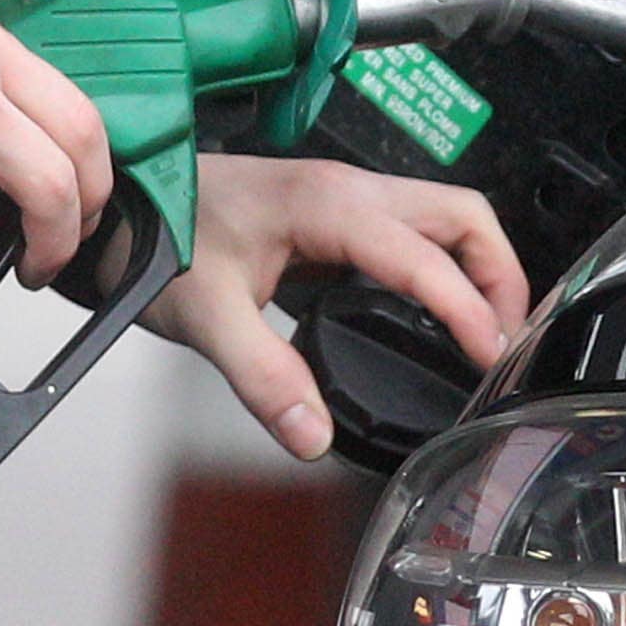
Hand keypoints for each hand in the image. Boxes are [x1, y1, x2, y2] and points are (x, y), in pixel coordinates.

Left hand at [145, 155, 530, 460]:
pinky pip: (413, 231)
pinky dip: (443, 269)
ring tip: (485, 333)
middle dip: (499, 277)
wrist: (119, 209)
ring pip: (444, 217)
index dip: (467, 309)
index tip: (490, 358)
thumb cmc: (156, 239)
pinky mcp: (333, 214)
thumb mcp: (206, 317)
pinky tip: (432, 316)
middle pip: (462, 217)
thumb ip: (264, 378)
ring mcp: (343, 197)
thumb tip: (313, 435)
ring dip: (477, 269)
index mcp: (327, 204)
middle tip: (505, 344)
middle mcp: (346, 190)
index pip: (424, 257)